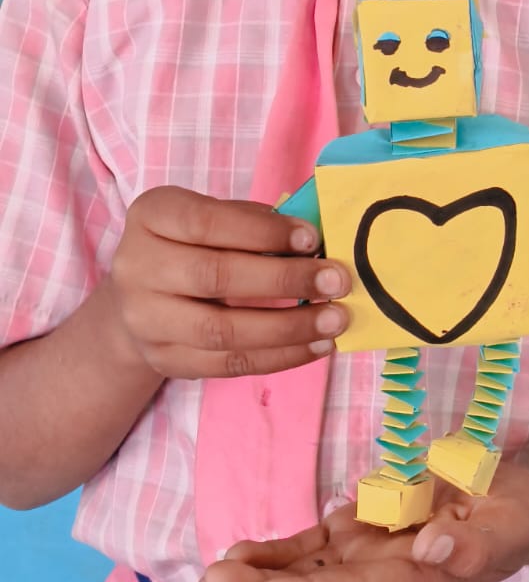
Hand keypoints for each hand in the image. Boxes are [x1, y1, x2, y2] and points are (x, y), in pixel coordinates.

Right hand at [107, 185, 349, 379]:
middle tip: (336, 282)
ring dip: (288, 328)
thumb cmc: (192, 245)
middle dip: (284, 280)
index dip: (263, 232)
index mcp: (151, 217)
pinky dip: (279, 357)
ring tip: (334, 320)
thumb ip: (254, 222)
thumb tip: (315, 240)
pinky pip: (228, 364)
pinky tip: (315, 345)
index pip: (206, 223)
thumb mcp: (212, 218)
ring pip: (222, 330)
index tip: (312, 240)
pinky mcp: (165, 359)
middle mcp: (138, 267)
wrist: (140, 299)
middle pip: (215, 277)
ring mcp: (146, 319)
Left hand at [197, 460, 528, 581]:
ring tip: (209, 577)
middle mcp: (383, 573)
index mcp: (419, 576)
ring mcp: (365, 553)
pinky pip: (309, 546)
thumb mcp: (511, 524)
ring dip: (255, 575)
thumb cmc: (515, 516)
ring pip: (303, 570)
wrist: (511, 505)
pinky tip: (236, 553)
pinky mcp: (357, 531)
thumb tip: (432, 545)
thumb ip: (474, 542)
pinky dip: (274, 551)